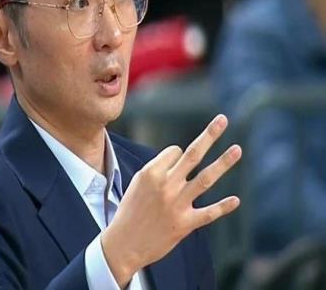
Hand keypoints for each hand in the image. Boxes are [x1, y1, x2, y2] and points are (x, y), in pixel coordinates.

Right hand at [101, 115, 240, 287]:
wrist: (124, 243)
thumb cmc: (130, 210)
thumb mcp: (138, 182)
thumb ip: (159, 169)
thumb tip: (180, 158)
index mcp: (152, 172)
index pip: (175, 151)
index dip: (178, 154)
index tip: (175, 163)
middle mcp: (167, 184)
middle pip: (193, 154)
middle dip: (210, 135)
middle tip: (223, 119)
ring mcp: (178, 204)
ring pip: (206, 178)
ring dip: (224, 162)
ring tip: (237, 149)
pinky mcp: (185, 223)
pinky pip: (209, 213)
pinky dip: (223, 206)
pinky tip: (236, 200)